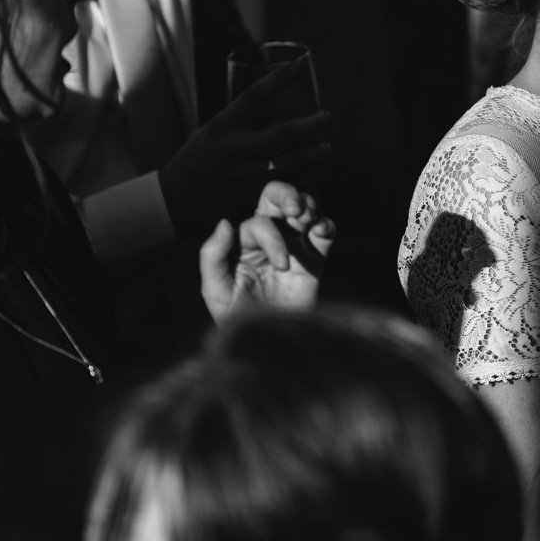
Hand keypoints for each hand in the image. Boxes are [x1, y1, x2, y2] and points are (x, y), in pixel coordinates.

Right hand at [158, 60, 332, 239]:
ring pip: (295, 162)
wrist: (174, 204)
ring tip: (327, 147)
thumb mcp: (212, 132)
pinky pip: (292, 187)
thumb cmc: (195, 162)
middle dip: (314, 124)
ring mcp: (246, 177)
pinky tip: (319, 171)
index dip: (281, 78)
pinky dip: (310, 178)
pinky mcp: (254, 199)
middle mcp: (237, 150)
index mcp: (223, 127)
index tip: (301, 64)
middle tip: (328, 117)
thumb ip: (241, 121)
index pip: (255, 95)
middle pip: (286, 133)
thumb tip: (275, 104)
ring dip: (318, 153)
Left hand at [198, 186, 334, 320]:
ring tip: (307, 222)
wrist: (267, 346)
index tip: (281, 263)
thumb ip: (213, 255)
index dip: (271, 235)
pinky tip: (322, 232)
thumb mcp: (215, 290)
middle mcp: (267, 239)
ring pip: (302, 209)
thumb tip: (225, 222)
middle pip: (276, 199)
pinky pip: (324, 232)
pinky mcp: (314, 259)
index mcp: (242, 243)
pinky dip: (327, 225)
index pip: (258, 221)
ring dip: (308, 206)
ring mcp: (292, 246)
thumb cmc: (236, 320)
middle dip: (288, 195)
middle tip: (296, 209)